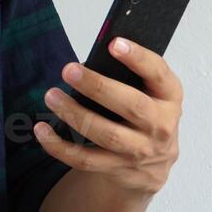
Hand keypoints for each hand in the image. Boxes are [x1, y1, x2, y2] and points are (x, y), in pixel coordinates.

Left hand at [33, 37, 182, 195]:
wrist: (153, 165)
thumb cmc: (146, 115)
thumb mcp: (151, 93)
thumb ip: (130, 77)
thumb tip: (87, 64)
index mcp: (169, 98)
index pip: (158, 74)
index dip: (138, 58)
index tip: (113, 43)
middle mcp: (160, 126)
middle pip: (131, 106)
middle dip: (98, 87)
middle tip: (69, 70)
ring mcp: (139, 150)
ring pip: (106, 134)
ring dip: (75, 114)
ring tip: (52, 96)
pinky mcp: (117, 168)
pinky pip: (84, 160)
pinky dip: (59, 146)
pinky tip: (42, 130)